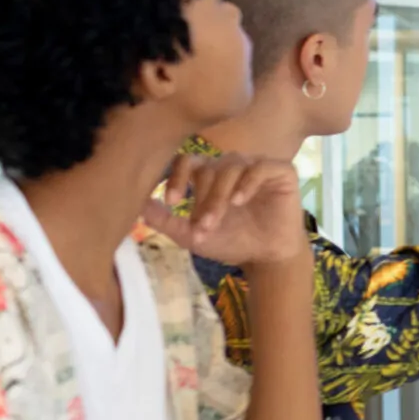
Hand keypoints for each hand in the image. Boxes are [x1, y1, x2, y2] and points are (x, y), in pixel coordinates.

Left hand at [142, 152, 306, 266]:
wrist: (267, 258)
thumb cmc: (232, 243)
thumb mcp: (192, 235)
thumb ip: (166, 221)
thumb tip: (137, 207)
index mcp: (209, 175)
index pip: (187, 161)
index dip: (177, 177)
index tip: (172, 202)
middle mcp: (231, 166)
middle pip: (210, 168)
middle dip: (203, 199)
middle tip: (203, 226)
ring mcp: (256, 166)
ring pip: (232, 167)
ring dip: (221, 195)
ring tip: (219, 220)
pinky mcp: (281, 172)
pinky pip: (261, 167)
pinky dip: (248, 182)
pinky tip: (239, 201)